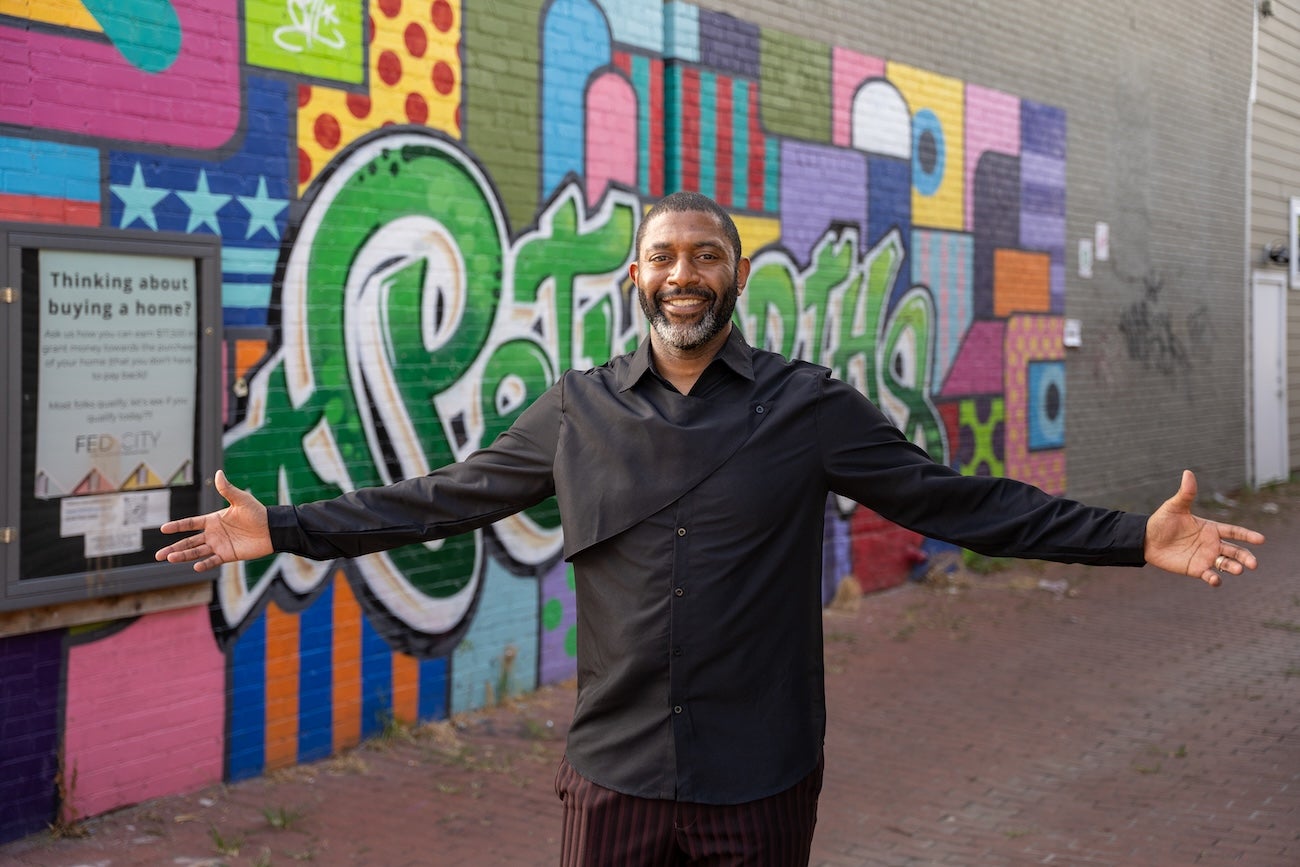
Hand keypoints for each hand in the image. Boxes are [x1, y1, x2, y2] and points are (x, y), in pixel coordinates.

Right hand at [155, 470, 271, 571]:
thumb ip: (227, 489)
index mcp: (213, 520)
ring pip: (196, 552)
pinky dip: (204, 564)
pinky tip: (195, 566)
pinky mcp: (227, 555)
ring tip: (170, 559)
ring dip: (183, 556)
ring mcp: (219, 545)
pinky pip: (212, 561)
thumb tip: (218, 473)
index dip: (177, 526)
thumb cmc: (257, 513)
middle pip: (188, 542)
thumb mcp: (241, 500)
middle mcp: (213, 534)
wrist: (272, 529)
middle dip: (173, 548)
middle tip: (158, 555)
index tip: (163, 529)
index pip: (190, 524)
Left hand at [1144, 470, 1264, 585]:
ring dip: (1233, 567)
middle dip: (1245, 557)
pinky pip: (1209, 575)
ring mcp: (1205, 557)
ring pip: (1226, 564)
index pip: (1234, 532)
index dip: (1247, 535)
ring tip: (1237, 570)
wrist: (1146, 540)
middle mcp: (1212, 544)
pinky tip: (1216, 580)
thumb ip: (1185, 493)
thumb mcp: (1174, 507)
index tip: (1261, 540)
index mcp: (1211, 528)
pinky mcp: (1196, 569)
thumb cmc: (1162, 521)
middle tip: (1253, 564)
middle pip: (1235, 551)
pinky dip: (1215, 579)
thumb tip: (1188, 472)